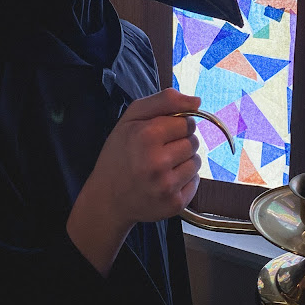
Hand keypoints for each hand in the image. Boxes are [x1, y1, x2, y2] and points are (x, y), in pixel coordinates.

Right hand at [67, 88, 201, 275]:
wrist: (107, 199)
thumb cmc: (120, 152)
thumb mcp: (132, 117)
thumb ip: (164, 100)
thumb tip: (197, 101)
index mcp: (146, 135)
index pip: (187, 122)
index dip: (175, 126)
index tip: (161, 134)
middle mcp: (157, 162)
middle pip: (193, 142)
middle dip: (180, 143)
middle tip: (159, 151)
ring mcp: (166, 185)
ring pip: (196, 162)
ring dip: (184, 161)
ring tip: (162, 166)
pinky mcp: (174, 204)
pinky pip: (195, 182)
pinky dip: (184, 180)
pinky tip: (165, 181)